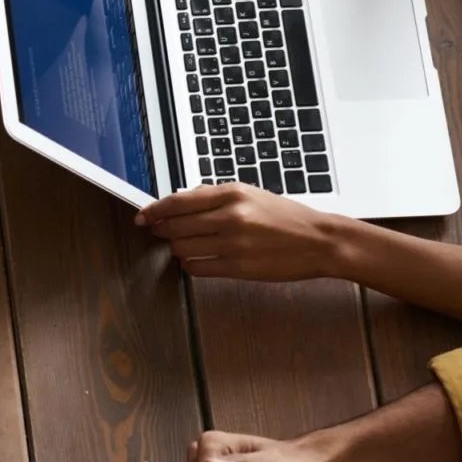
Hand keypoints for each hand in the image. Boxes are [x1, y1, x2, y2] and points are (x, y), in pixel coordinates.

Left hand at [137, 183, 341, 280]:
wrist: (318, 241)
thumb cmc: (286, 216)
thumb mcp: (251, 194)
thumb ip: (215, 196)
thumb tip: (180, 201)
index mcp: (232, 193)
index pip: (178, 201)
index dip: (154, 210)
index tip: (143, 215)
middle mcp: (230, 217)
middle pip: (175, 225)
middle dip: (161, 229)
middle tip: (157, 230)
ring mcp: (233, 244)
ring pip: (182, 247)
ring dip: (175, 247)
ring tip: (180, 244)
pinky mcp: (238, 267)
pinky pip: (197, 267)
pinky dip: (189, 264)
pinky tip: (194, 259)